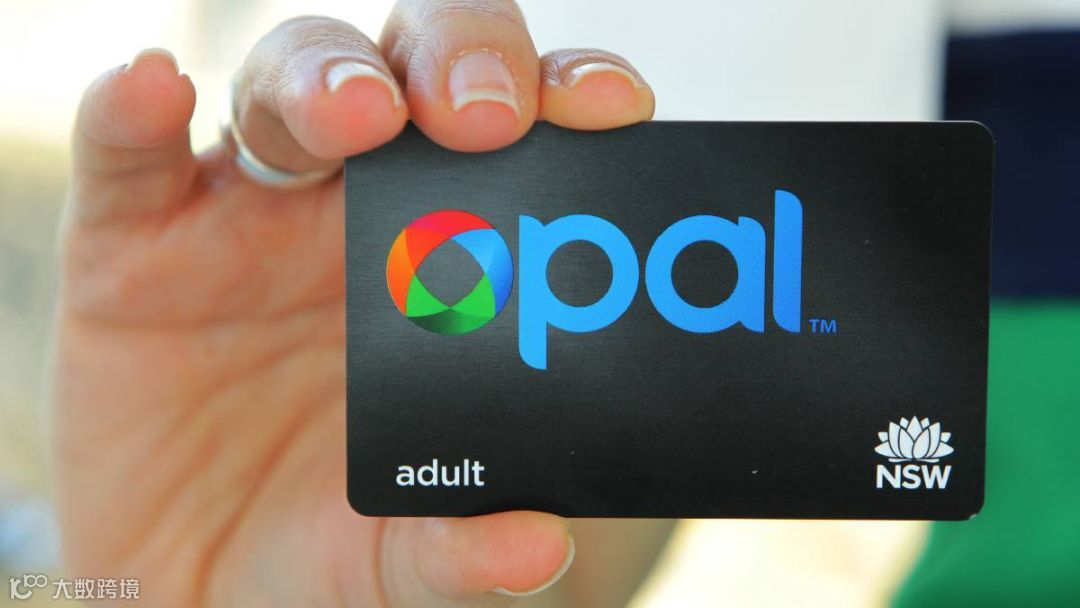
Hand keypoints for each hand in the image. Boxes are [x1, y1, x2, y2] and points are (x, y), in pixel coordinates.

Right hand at [50, 1, 655, 605]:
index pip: (521, 146)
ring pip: (287, 88)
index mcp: (448, 267)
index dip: (564, 102)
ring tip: (352, 116)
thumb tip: (535, 547)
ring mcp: (243, 217)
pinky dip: (134, 112)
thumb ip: (459, 550)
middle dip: (455, 64)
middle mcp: (357, 213)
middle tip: (484, 116)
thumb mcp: (397, 556)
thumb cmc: (321, 542)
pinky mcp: (131, 242)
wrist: (196, 587)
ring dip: (321, 81)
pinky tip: (153, 91)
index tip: (609, 110)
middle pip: (413, 78)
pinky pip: (127, 151)